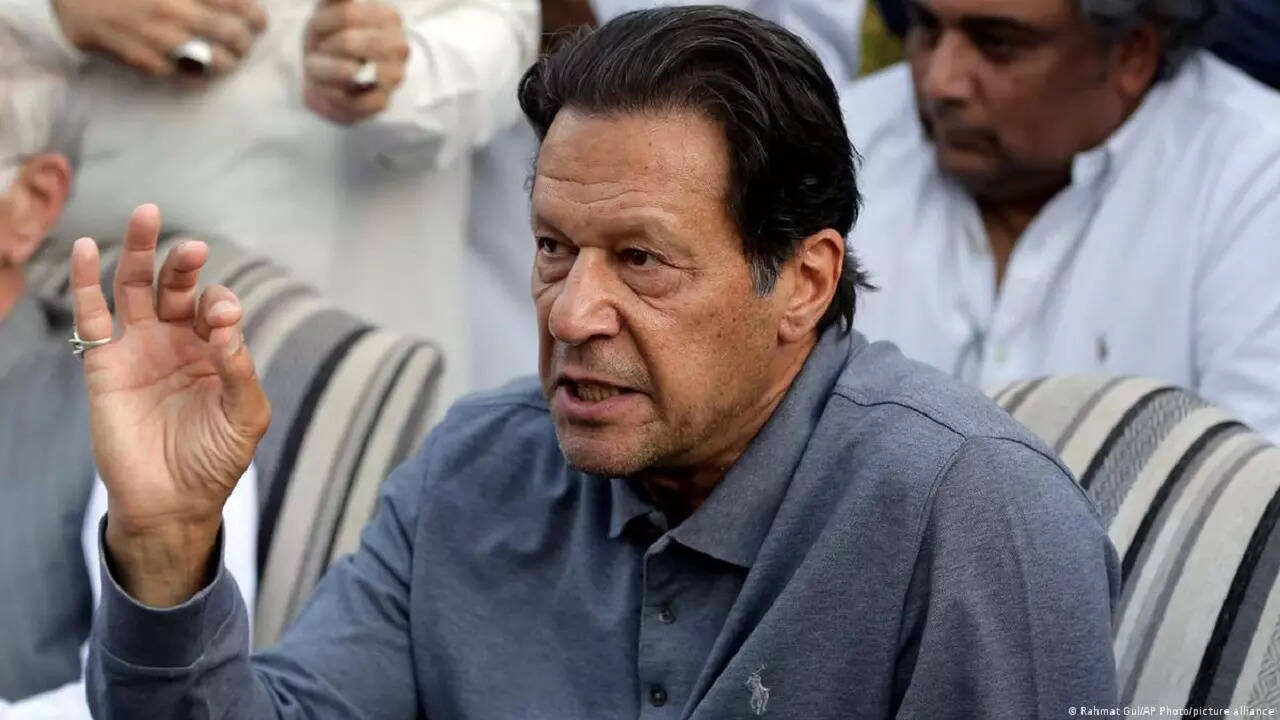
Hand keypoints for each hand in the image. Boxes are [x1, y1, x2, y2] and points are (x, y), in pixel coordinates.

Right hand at [52, 0, 266, 77]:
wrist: (76, 4)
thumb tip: (236, 3)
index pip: (237, 5)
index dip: (256, 16)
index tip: (258, 21)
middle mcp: (174, 12)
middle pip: (235, 36)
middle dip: (246, 42)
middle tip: (245, 42)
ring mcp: (161, 40)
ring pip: (219, 63)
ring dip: (230, 62)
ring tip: (229, 58)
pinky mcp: (148, 63)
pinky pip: (191, 78)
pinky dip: (202, 75)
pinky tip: (201, 67)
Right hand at [70, 205, 269, 605]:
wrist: (172, 502)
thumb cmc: (215, 460)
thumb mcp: (245, 416)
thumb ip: (240, 370)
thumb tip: (229, 325)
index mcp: (216, 350)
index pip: (218, 309)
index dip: (221, 306)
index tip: (224, 320)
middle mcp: (178, 341)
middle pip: (177, 286)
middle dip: (183, 263)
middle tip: (192, 248)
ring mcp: (140, 349)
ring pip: (136, 288)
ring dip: (140, 252)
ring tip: (145, 215)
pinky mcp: (104, 364)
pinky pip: (94, 316)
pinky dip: (89, 282)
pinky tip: (90, 249)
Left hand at [303, 0, 408, 123]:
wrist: (328, 79)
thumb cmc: (329, 40)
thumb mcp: (327, 10)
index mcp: (389, 16)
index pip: (346, 15)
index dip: (321, 23)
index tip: (321, 30)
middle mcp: (399, 46)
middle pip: (347, 43)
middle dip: (324, 48)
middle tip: (324, 52)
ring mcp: (395, 76)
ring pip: (347, 73)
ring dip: (322, 72)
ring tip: (323, 71)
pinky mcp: (383, 102)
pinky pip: (348, 100)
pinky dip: (330, 95)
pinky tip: (331, 89)